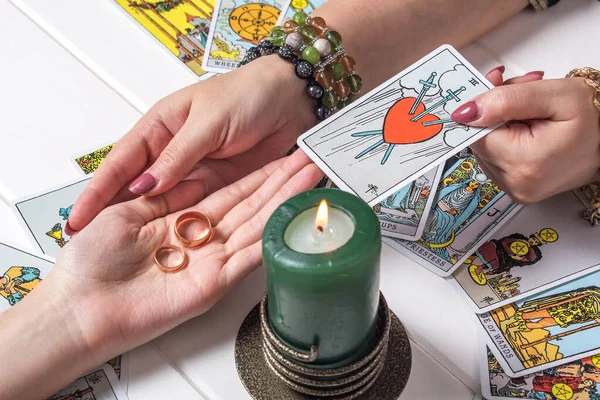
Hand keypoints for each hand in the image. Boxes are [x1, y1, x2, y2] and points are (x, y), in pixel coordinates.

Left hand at [46, 151, 321, 368]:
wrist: (83, 305)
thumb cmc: (92, 261)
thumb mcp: (125, 212)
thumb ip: (163, 196)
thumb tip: (191, 177)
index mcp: (181, 220)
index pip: (230, 193)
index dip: (258, 176)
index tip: (281, 160)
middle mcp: (201, 240)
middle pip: (251, 206)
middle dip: (281, 184)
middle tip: (309, 164)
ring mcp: (211, 261)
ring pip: (256, 225)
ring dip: (284, 202)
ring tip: (310, 179)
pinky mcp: (214, 284)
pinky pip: (249, 258)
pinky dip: (272, 237)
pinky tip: (293, 217)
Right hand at [66, 56, 314, 233]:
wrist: (291, 99)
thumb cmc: (247, 95)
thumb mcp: (208, 123)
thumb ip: (178, 155)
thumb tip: (145, 185)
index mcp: (160, 129)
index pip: (121, 165)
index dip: (98, 192)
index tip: (77, 219)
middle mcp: (173, 154)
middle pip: (137, 191)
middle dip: (115, 218)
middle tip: (94, 248)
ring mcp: (196, 173)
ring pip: (164, 204)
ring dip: (146, 227)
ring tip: (124, 254)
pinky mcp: (219, 187)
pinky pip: (199, 208)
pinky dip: (182, 224)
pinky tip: (168, 245)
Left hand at [451, 67, 599, 202]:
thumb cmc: (596, 118)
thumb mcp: (555, 96)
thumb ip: (506, 101)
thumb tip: (466, 112)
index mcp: (523, 165)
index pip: (476, 133)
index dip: (483, 105)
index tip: (497, 83)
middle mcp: (516, 184)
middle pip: (480, 141)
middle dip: (493, 112)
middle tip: (521, 88)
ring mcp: (516, 190)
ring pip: (486, 149)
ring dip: (500, 124)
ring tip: (531, 108)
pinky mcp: (518, 189)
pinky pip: (497, 158)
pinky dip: (506, 138)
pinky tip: (528, 125)